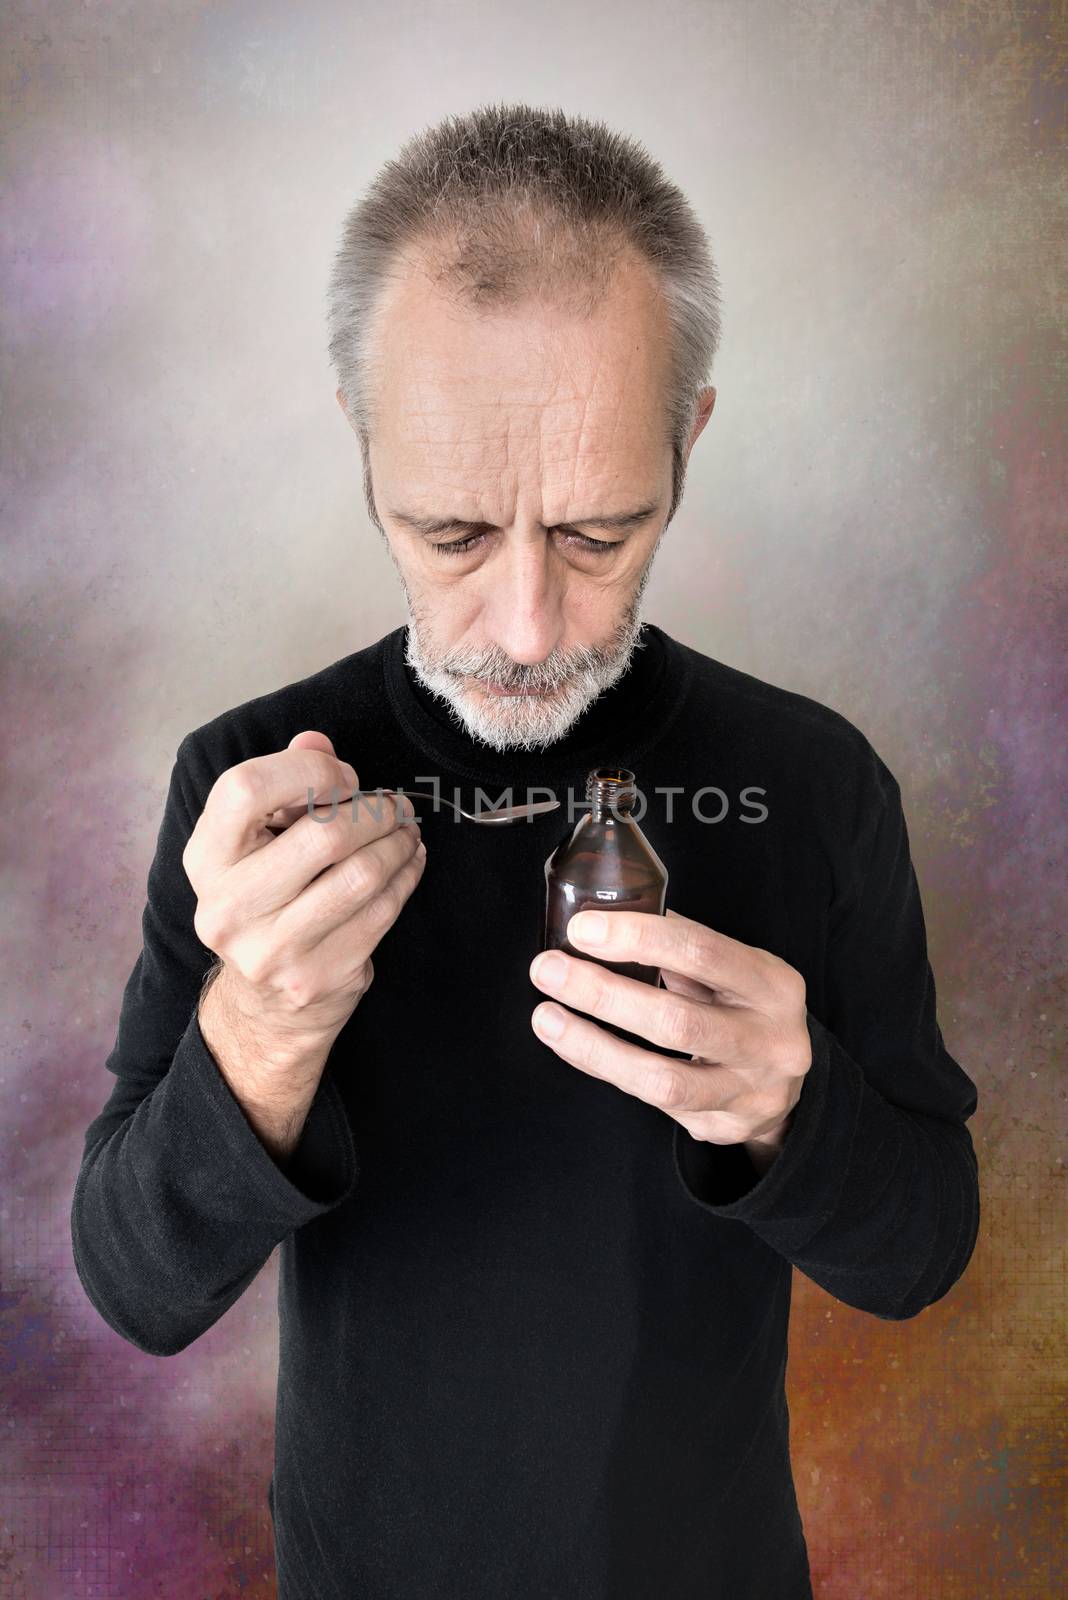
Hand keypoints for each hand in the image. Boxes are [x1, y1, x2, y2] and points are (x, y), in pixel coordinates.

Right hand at [183, 730, 425, 1058]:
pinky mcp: (316, 976)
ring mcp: (271, 950)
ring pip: (362, 874)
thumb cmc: (266, 900)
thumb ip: (282, 785)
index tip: (342, 778)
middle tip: (395, 805)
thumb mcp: (256, 842)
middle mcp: (227, 907)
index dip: (306, 769)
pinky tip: (408, 862)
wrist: (263, 1006)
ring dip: (398, 842)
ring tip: (405, 830)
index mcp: (206, 859)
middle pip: (322, 834)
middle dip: (374, 811)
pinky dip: (405, 877)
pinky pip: (381, 912)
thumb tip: (317, 741)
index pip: (245, 789)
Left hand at [528, 908, 810, 1162]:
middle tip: (549, 970)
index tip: (583, 928)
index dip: (639, 938)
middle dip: (604, 994)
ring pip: (662, 1078)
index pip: (702, 953)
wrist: (787, 1088)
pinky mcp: (721, 1127)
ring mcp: (749, 1093)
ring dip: (594, 1046)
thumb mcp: (734, 971)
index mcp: (772, 986)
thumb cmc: (745, 1011)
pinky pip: (650, 1101)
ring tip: (546, 1018)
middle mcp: (770, 1042)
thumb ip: (681, 948)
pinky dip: (603, 1067)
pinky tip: (572, 1043)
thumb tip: (606, 916)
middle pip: (678, 1021)